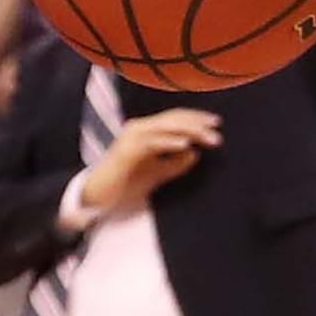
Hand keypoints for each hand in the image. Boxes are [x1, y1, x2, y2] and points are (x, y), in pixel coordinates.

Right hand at [80, 108, 221, 213]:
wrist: (97, 197)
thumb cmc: (125, 184)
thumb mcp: (157, 173)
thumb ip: (175, 164)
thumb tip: (196, 153)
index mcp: (144, 130)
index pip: (174, 118)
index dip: (196, 118)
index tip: (216, 124)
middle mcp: (137, 128)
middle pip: (172, 118)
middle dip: (197, 123)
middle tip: (218, 132)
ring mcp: (130, 137)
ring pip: (165, 127)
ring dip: (189, 131)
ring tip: (209, 139)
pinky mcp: (126, 150)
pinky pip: (153, 142)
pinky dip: (170, 142)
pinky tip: (186, 144)